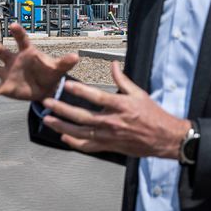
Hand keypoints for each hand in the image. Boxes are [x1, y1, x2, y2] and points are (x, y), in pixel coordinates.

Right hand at [0, 22, 78, 103]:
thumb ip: (65, 63)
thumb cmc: (50, 74)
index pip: (22, 40)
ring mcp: (7, 73)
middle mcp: (14, 60)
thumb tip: (76, 57)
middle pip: (3, 52)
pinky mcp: (5, 87)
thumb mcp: (58, 69)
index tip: (13, 25)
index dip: (18, 33)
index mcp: (28, 53)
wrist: (45, 90)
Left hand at [40, 61, 189, 158]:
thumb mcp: (139, 94)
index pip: (96, 97)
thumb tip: (113, 64)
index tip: (66, 85)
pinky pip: (88, 146)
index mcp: (120, 106)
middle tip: (47, 103)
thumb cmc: (153, 115)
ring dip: (61, 126)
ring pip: (79, 132)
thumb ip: (122, 80)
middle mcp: (112, 122)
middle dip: (61, 109)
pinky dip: (74, 142)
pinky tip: (64, 136)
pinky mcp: (109, 146)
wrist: (164, 137)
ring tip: (47, 120)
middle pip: (81, 116)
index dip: (80, 90)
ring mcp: (109, 136)